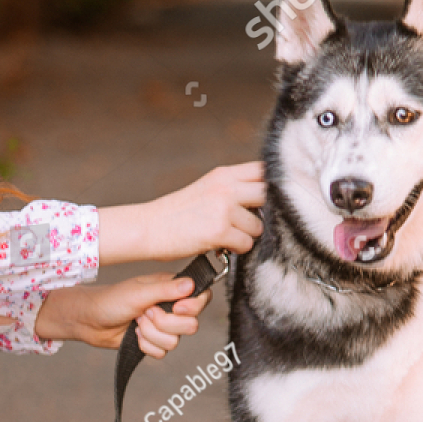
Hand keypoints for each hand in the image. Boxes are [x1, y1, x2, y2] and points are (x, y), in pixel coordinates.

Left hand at [34, 274, 211, 356]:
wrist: (90, 320)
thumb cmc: (111, 300)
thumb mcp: (138, 292)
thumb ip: (166, 290)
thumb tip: (191, 285)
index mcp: (172, 289)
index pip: (202, 299)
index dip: (193, 307)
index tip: (176, 308)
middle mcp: (171, 308)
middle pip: (191, 325)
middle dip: (164, 323)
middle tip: (145, 313)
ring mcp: (163, 327)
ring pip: (175, 342)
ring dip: (151, 334)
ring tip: (136, 322)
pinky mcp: (154, 342)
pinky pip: (162, 353)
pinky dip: (145, 345)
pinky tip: (133, 335)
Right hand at [98, 163, 264, 263]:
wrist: (148, 228)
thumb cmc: (177, 213)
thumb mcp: (206, 189)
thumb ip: (234, 188)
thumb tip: (267, 201)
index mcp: (223, 174)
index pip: (265, 171)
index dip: (274, 186)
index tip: (272, 200)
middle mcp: (226, 188)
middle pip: (269, 198)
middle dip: (263, 214)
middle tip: (247, 223)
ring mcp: (224, 209)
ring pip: (258, 226)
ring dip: (246, 236)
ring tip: (226, 236)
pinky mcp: (220, 231)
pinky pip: (246, 244)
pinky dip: (236, 250)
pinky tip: (221, 246)